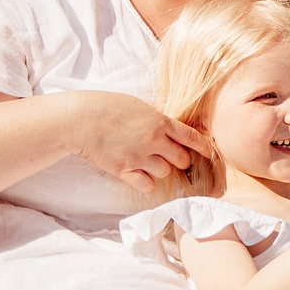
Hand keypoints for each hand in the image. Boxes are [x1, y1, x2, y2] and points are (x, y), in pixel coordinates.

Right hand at [67, 92, 213, 192]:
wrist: (79, 119)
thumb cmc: (106, 106)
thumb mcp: (138, 106)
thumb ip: (156, 118)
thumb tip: (171, 127)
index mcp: (160, 122)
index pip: (191, 137)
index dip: (203, 147)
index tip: (209, 153)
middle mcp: (153, 141)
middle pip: (182, 159)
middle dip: (180, 159)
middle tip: (173, 156)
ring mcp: (139, 157)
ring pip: (165, 172)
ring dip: (161, 169)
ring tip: (150, 161)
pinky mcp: (123, 170)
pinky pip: (147, 184)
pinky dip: (146, 181)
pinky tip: (139, 174)